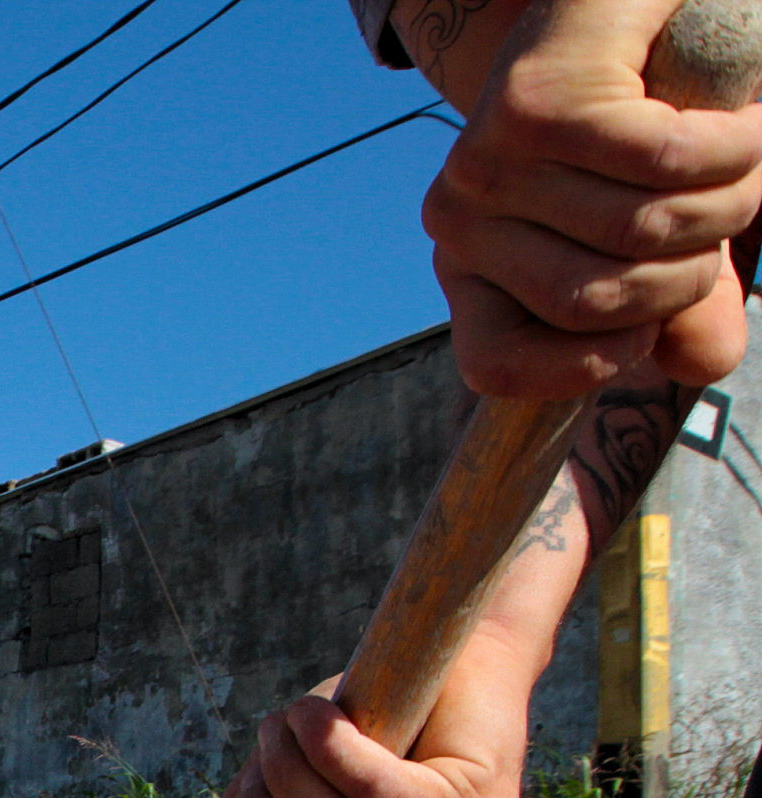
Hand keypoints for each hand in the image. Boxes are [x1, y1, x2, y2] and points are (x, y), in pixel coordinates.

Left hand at [425, 0, 761, 396]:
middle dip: (692, 275)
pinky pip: (664, 160)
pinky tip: (746, 126)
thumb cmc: (637, 141)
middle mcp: (460, 222)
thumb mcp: (654, 236)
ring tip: (742, 165)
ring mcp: (489, 161)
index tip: (648, 332)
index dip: (595, 367)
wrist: (626, 17)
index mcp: (471, 272)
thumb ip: (679, 308)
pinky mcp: (540, 102)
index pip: (498, 366)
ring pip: (641, 230)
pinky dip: (734, 147)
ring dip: (730, 202)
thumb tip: (704, 362)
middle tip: (724, 219)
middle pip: (597, 302)